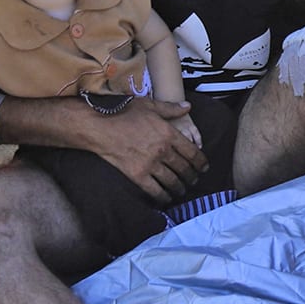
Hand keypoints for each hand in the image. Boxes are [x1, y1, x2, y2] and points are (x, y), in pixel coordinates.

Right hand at [90, 98, 206, 202]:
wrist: (100, 127)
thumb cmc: (123, 113)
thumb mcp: (149, 105)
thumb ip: (170, 108)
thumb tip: (188, 106)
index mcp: (168, 133)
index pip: (192, 152)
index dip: (201, 162)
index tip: (204, 167)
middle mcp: (163, 150)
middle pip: (184, 169)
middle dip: (192, 176)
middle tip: (194, 180)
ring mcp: (150, 164)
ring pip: (172, 181)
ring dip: (180, 188)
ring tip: (182, 190)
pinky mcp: (137, 175)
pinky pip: (155, 190)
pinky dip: (163, 196)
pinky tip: (166, 198)